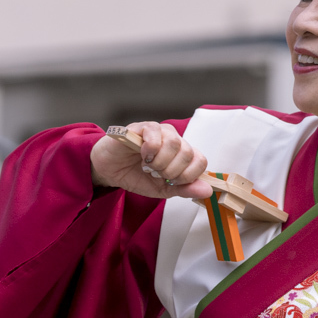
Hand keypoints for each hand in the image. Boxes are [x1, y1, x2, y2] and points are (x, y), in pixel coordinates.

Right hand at [89, 121, 211, 199]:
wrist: (109, 170)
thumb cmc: (136, 176)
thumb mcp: (162, 190)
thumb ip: (184, 189)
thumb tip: (207, 191)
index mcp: (182, 154)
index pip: (200, 160)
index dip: (188, 175)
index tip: (171, 181)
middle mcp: (174, 139)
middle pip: (188, 152)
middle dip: (171, 171)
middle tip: (156, 174)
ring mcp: (160, 131)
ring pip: (174, 143)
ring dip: (160, 162)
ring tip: (148, 165)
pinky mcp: (143, 126)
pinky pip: (155, 134)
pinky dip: (150, 150)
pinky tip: (142, 154)